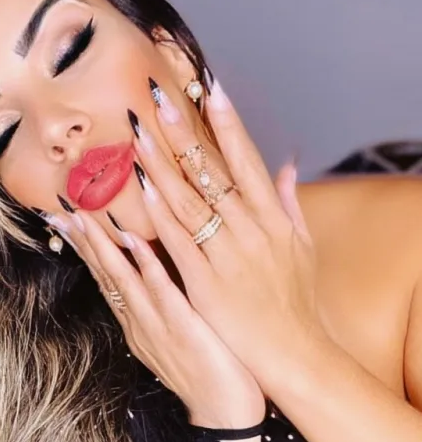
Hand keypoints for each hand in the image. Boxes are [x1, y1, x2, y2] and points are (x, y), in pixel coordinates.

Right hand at [44, 209, 264, 430]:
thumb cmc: (211, 373)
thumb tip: (156, 278)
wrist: (226, 415)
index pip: (108, 281)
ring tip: (83, 218)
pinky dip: (145, 266)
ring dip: (102, 248)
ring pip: (123, 280)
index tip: (71, 223)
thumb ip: (166, 306)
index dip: (89, 252)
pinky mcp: (181, 329)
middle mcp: (140, 324)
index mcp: (139, 324)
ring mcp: (157, 326)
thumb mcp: (180, 335)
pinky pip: (160, 292)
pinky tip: (134, 242)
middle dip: (84, 245)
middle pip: (106, 278)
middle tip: (61, 213)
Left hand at [131, 77, 326, 393]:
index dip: (227, 124)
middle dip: (184, 133)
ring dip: (163, 165)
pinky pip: (180, 243)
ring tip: (139, 134)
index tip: (208, 90)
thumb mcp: (302, 248)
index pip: (246, 161)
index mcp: (273, 219)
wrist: (291, 352)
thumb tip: (286, 165)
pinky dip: (161, 215)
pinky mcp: (207, 284)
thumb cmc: (295, 300)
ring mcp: (229, 256)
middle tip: (158, 99)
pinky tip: (143, 189)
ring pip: (190, 201)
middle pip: (212, 174)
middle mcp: (252, 230)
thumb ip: (289, 204)